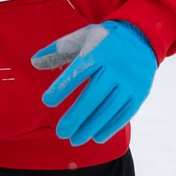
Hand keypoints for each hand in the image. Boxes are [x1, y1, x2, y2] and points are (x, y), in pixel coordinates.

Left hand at [32, 20, 156, 146]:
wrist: (142, 36)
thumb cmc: (104, 40)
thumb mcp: (82, 37)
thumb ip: (58, 50)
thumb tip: (33, 62)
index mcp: (99, 51)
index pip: (78, 72)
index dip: (62, 87)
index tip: (47, 101)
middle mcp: (116, 67)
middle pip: (94, 96)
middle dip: (76, 116)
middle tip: (61, 133)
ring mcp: (130, 81)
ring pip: (109, 108)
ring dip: (91, 127)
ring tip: (75, 140)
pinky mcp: (140, 92)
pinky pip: (125, 113)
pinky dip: (111, 127)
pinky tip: (97, 137)